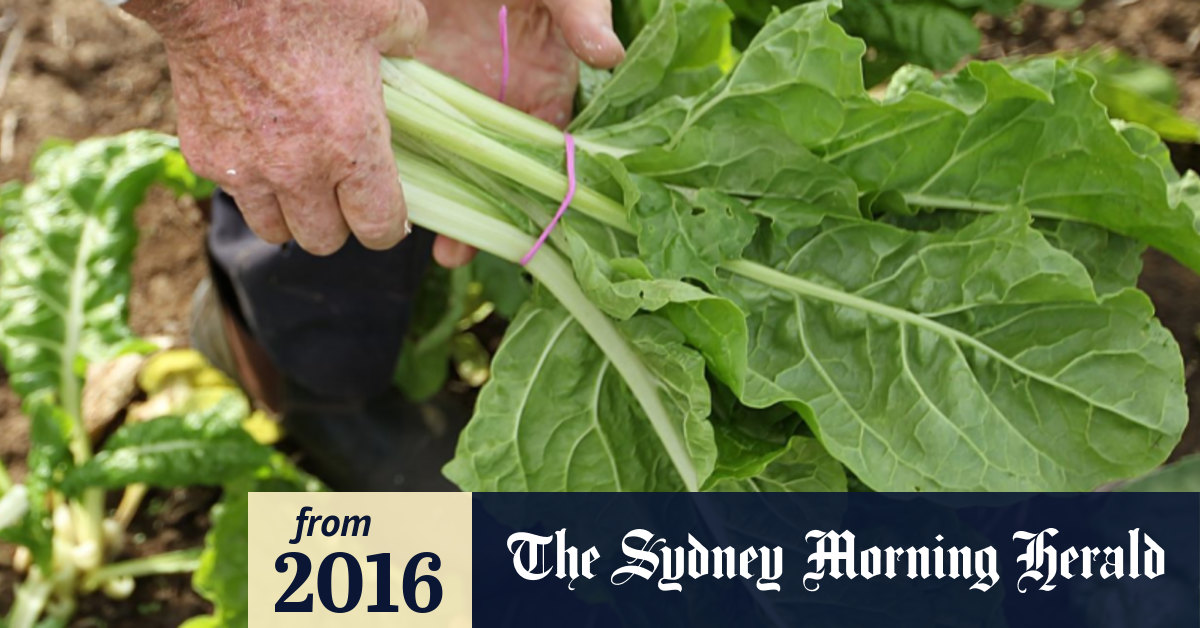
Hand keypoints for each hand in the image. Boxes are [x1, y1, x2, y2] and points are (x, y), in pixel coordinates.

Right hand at [125, 0, 427, 255]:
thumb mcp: (380, 14)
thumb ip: (408, 42)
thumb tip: (413, 50)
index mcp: (351, 145)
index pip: (378, 228)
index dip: (388, 226)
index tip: (387, 212)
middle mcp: (299, 170)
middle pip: (325, 241)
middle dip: (339, 222)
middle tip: (341, 192)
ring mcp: (247, 169)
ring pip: (276, 230)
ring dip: (292, 213)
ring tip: (299, 180)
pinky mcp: (206, 158)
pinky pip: (236, 194)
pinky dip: (249, 183)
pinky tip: (259, 149)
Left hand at [416, 0, 624, 267]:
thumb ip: (581, 8)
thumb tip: (609, 52)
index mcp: (543, 82)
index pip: (549, 151)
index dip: (541, 196)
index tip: (527, 227)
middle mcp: (498, 98)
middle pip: (493, 171)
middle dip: (478, 214)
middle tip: (455, 252)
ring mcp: (452, 90)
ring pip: (446, 158)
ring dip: (434, 198)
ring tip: (418, 234)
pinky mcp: (406, 77)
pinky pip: (401, 128)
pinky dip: (391, 158)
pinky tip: (376, 184)